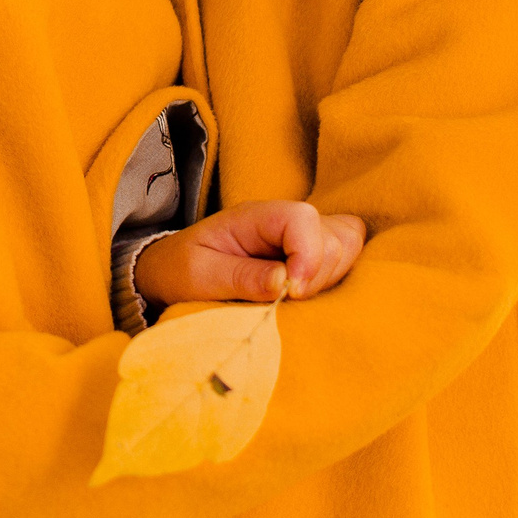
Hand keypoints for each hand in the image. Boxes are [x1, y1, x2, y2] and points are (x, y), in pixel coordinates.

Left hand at [134, 201, 365, 307]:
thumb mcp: (199, 275)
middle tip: (289, 300)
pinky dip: (335, 279)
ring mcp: (299, 239)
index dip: (308, 255)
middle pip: (335, 234)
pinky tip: (308, 297)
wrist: (170, 272)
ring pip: (347, 245)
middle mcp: (283, 222)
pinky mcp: (308, 258)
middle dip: (321, 273)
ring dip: (331, 277)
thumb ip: (241, 277)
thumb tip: (285, 283)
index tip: (292, 292)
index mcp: (254, 217)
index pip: (302, 218)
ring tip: (297, 299)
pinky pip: (343, 260)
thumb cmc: (180, 270)